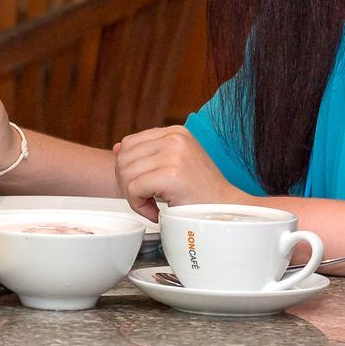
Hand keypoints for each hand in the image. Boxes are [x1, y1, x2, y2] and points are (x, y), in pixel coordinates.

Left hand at [113, 125, 242, 221]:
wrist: (228, 211)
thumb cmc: (203, 193)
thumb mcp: (176, 164)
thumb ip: (149, 155)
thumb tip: (116, 149)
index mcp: (176, 132)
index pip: (129, 143)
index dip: (127, 168)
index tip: (142, 186)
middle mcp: (174, 138)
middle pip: (123, 158)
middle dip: (126, 184)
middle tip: (144, 200)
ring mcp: (173, 155)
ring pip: (125, 174)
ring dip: (133, 197)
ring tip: (151, 207)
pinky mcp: (171, 174)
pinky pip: (134, 189)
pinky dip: (139, 206)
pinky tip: (155, 212)